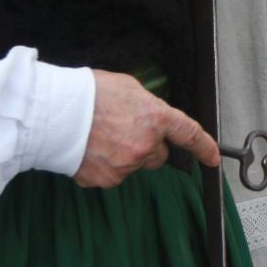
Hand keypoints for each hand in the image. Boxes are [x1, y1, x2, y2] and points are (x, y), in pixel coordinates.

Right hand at [74, 69, 220, 187]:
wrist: (54, 113)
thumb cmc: (88, 93)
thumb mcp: (128, 87)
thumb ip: (146, 105)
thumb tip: (149, 115)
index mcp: (155, 118)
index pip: (189, 134)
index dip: (205, 147)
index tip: (213, 158)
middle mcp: (145, 145)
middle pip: (158, 156)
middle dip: (148, 146)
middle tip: (123, 131)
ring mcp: (126, 166)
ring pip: (133, 165)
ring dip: (123, 154)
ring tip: (100, 136)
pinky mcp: (106, 179)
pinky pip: (113, 175)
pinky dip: (104, 165)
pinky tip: (90, 149)